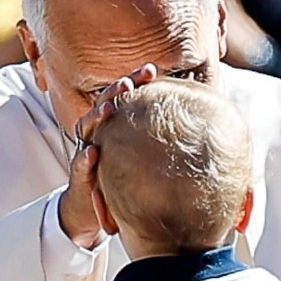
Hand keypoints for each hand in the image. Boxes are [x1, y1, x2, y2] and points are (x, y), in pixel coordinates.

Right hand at [57, 64, 156, 246]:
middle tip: (127, 81)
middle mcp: (97, 134)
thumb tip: (199, 124)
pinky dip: (85, 159)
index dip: (134, 82)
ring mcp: (86, 152)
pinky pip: (80, 166)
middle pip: (102, 105)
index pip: (122, 97)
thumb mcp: (142, 156)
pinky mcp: (80, 177)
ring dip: (97, 117)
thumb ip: (160, 139)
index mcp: (113, 126)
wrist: (93, 209)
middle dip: (114, 92)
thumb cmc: (122, 179)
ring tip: (109, 109)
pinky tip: (93, 152)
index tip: (150, 70)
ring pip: (86, 128)